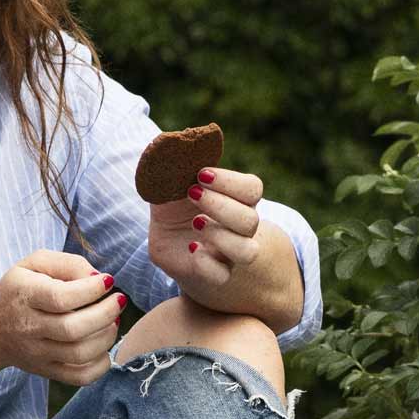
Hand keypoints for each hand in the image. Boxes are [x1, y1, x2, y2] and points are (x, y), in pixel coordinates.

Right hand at [0, 249, 124, 385]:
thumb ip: (68, 264)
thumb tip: (100, 279)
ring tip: (112, 321)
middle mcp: (28, 327)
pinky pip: (79, 377)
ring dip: (107, 336)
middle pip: (73, 329)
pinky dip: (101, 366)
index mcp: (24, 295)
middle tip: (117, 301)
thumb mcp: (34, 264)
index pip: (62, 298)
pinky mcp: (45, 370)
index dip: (92, 290)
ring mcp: (36, 353)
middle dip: (107, 313)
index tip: (106, 281)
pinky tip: (103, 347)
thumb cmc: (19, 290)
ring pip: (80, 353)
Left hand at [148, 163, 264, 304]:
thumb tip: (167, 144)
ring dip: (222, 235)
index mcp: (236, 200)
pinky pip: (222, 275)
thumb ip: (172, 168)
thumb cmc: (174, 208)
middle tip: (193, 193)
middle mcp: (240, 227)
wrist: (166, 242)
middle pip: (251, 219)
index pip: (252, 188)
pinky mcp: (214, 274)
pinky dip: (207, 263)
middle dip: (221, 205)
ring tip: (195, 222)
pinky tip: (190, 248)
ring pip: (247, 250)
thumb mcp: (169, 186)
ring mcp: (229, 253)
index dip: (230, 181)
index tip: (201, 174)